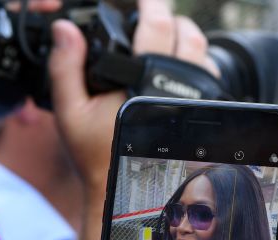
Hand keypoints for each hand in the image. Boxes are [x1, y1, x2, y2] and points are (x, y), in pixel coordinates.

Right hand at [47, 0, 217, 192]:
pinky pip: (211, 80)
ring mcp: (192, 100)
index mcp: (143, 79)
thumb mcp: (70, 109)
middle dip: (172, 20)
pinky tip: (179, 70)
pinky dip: (198, 67)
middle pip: (188, 34)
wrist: (123, 184)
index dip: (151, 4)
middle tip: (153, 17)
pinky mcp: (199, 113)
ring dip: (188, 42)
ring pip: (204, 56)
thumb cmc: (96, 151)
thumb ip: (66, 66)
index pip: (157, 24)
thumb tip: (66, 31)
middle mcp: (175, 87)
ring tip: (167, 41)